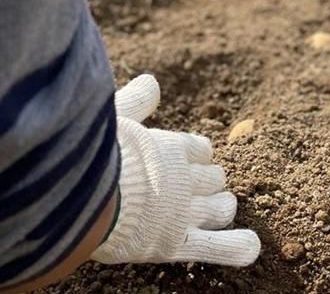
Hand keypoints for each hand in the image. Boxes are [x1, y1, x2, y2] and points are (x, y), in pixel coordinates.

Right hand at [93, 76, 259, 266]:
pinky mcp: (176, 243)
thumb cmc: (90, 156)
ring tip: (218, 209)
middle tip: (198, 190)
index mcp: (172, 148)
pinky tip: (250, 248)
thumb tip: (151, 81)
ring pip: (221, 209)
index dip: (199, 156)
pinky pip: (216, 247)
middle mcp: (184, 179)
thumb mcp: (114, 118)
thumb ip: (135, 102)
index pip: (202, 150)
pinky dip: (236, 248)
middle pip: (214, 179)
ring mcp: (183, 213)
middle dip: (210, 183)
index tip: (191, 160)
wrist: (79, 199)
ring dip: (222, 208)